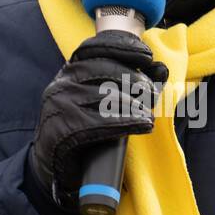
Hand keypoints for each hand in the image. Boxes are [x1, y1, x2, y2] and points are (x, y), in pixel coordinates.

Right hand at [30, 29, 168, 211]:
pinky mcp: (63, 129)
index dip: (122, 47)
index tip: (147, 55)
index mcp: (69, 72)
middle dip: (135, 80)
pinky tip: (144, 125)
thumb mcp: (103, 101)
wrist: (52, 166)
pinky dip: (127, 123)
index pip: (94, 48)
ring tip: (147, 114)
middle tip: (151, 94)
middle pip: (105, 70)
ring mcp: (60, 105)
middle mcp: (62, 83)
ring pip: (106, 97)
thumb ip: (131, 84)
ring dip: (134, 105)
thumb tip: (161, 69)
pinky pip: (101, 123)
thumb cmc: (82, 130)